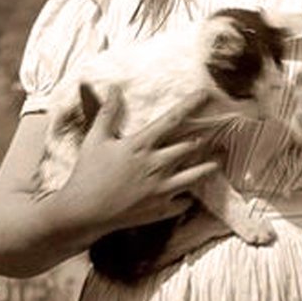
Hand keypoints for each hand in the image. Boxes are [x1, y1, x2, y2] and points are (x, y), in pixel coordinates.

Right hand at [54, 86, 219, 238]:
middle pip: (189, 147)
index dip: (190, 105)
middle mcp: (156, 166)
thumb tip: (115, 88)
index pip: (172, 119)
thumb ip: (109, 112)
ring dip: (207, 168)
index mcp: (141, 145)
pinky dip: (188, 199)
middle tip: (215, 134)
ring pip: (194, 176)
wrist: (85, 212)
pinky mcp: (160, 210)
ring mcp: (161, 190)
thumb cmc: (88, 174)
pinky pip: (183, 203)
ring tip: (216, 163)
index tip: (205, 94)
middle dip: (202, 139)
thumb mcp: (96, 138)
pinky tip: (190, 195)